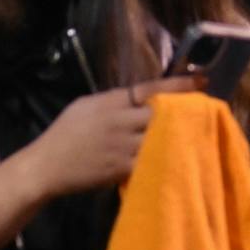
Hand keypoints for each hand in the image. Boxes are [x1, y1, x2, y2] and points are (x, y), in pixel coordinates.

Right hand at [19, 74, 204, 198]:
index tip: (202, 81)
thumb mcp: (87, 106)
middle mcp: (119, 121)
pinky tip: (180, 156)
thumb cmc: (65, 134)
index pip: (151, 88)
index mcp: (111, 102)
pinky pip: (152, 161)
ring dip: (180, 135)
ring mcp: (122, 146)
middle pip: (162, 113)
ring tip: (199, 133)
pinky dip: (166, 157)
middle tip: (204, 112)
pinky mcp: (122, 168)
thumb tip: (145, 95)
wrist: (45, 167)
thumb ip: (116, 100)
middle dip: (184, 112)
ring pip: (161, 137)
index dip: (179, 85)